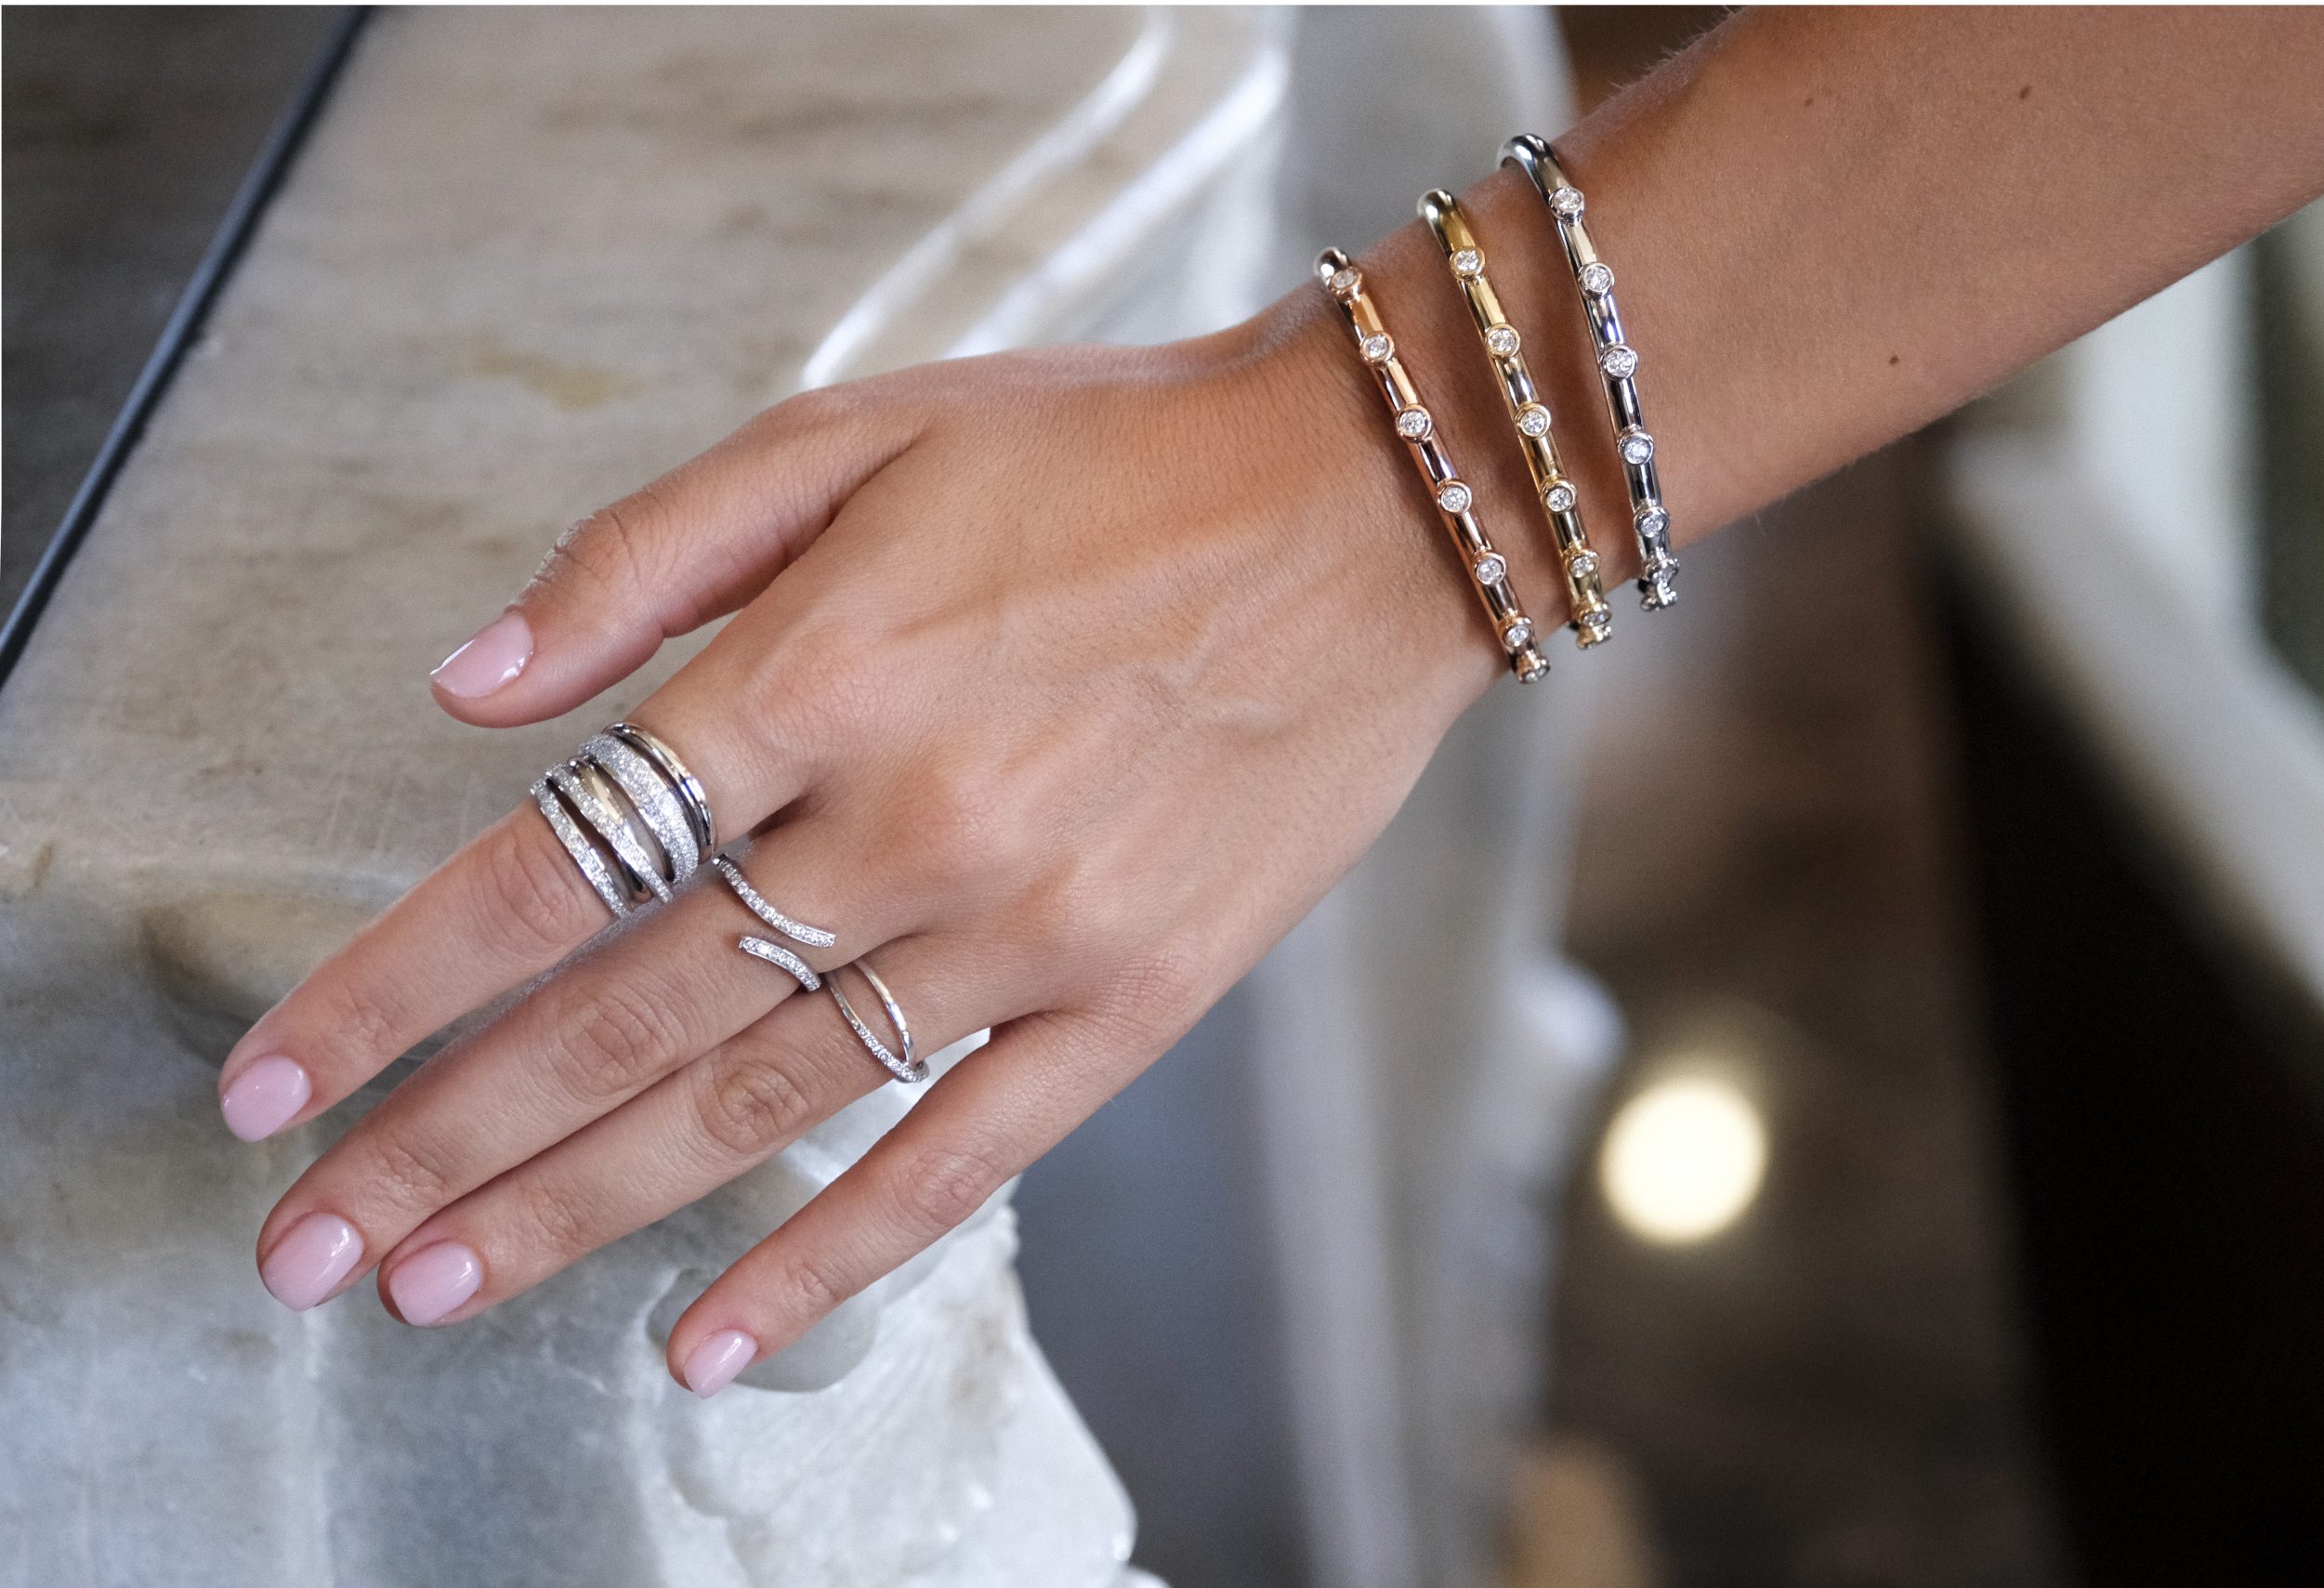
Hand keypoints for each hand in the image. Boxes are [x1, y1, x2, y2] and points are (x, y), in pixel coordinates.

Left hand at [218, 294, 1523, 1392]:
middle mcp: (910, 821)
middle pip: (624, 1019)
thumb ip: (646, 555)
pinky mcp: (1135, 1000)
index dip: (394, 988)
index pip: (550, 868)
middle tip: (315, 1248)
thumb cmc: (1113, 451)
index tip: (279, 1085)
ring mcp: (1030, 930)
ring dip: (582, 1210)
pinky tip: (710, 1338)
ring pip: (760, 1105)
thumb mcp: (862, 429)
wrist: (1380, 507)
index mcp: (823, 671)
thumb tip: (467, 689)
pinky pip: (957, 1159)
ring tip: (444, 1288)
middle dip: (445, 1143)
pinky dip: (825, 1259)